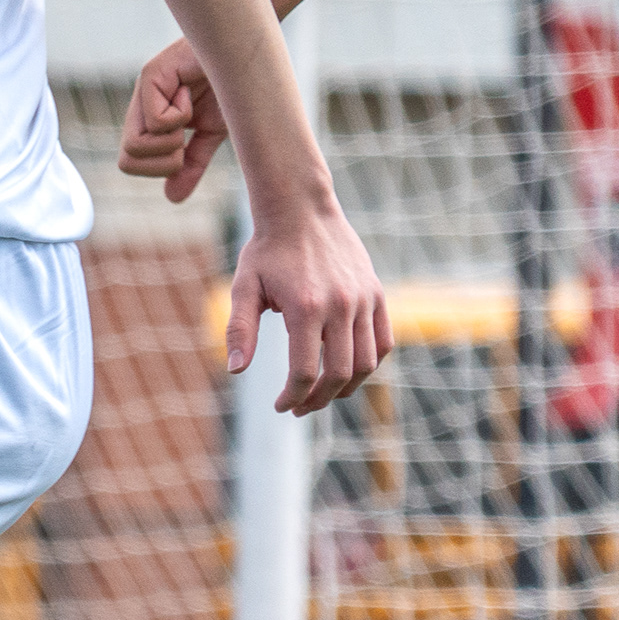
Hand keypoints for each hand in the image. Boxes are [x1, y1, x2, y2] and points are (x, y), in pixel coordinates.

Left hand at [116, 37, 229, 201]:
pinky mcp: (151, 74)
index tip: (185, 149)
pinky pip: (157, 119)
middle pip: (126, 161)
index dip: (159, 169)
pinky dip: (181, 114)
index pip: (129, 163)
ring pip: (135, 145)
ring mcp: (142, 91)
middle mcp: (139, 108)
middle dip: (164, 161)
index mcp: (148, 123)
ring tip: (188, 111)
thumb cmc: (228, 88)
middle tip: (186, 135)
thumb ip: (191, 164)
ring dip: (171, 140)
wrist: (244, 54)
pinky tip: (190, 91)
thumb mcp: (211, 134)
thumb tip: (173, 198)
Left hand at [228, 195, 389, 417]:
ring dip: (346, 388)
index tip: (281, 407)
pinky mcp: (377, 294)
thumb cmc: (267, 250)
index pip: (304, 372)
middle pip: (340, 374)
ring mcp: (364, 300)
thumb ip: (240, 330)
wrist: (301, 210)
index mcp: (306, 308)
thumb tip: (235, 372)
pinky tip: (347, 371)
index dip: (293, 397)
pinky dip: (369, 362)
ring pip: (367, 362)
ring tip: (322, 395)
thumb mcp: (244, 287)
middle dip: (318, 399)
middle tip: (299, 409)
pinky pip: (383, 341)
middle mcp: (341, 306)